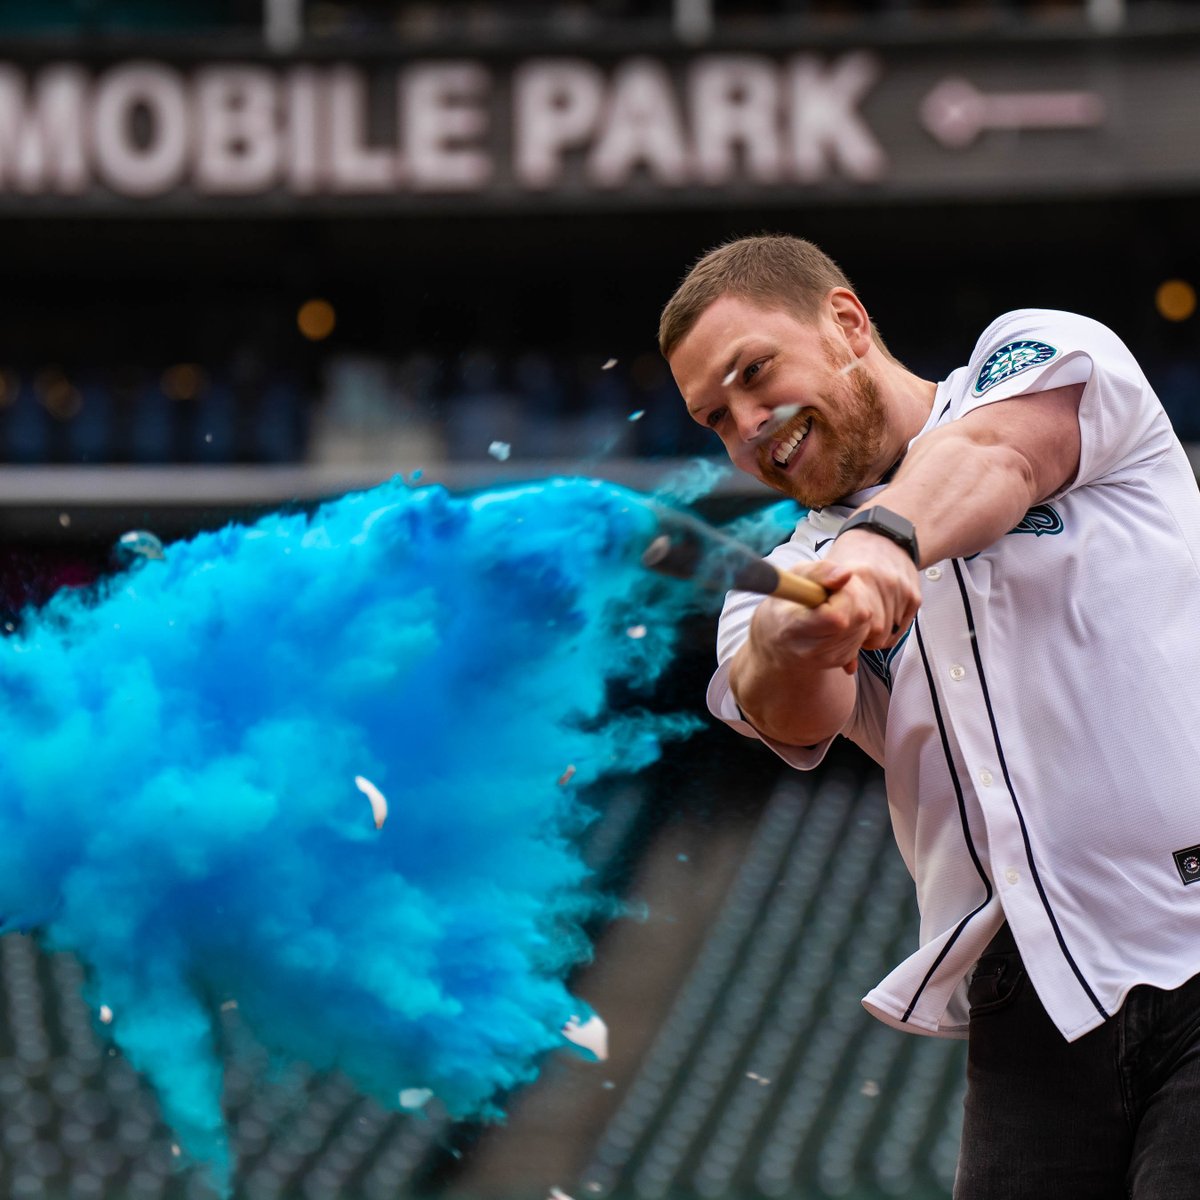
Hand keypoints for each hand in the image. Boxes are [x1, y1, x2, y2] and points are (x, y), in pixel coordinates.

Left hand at [817, 528, 921, 667]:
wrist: (883, 534)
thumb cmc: (848, 559)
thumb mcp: (825, 577)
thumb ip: (826, 616)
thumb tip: (847, 666)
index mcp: (854, 579)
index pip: (849, 626)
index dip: (843, 634)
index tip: (838, 628)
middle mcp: (879, 583)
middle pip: (871, 635)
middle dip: (858, 636)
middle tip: (850, 622)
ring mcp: (899, 589)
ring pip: (886, 635)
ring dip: (875, 632)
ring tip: (865, 614)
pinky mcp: (914, 595)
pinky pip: (901, 628)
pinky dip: (890, 626)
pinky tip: (880, 610)